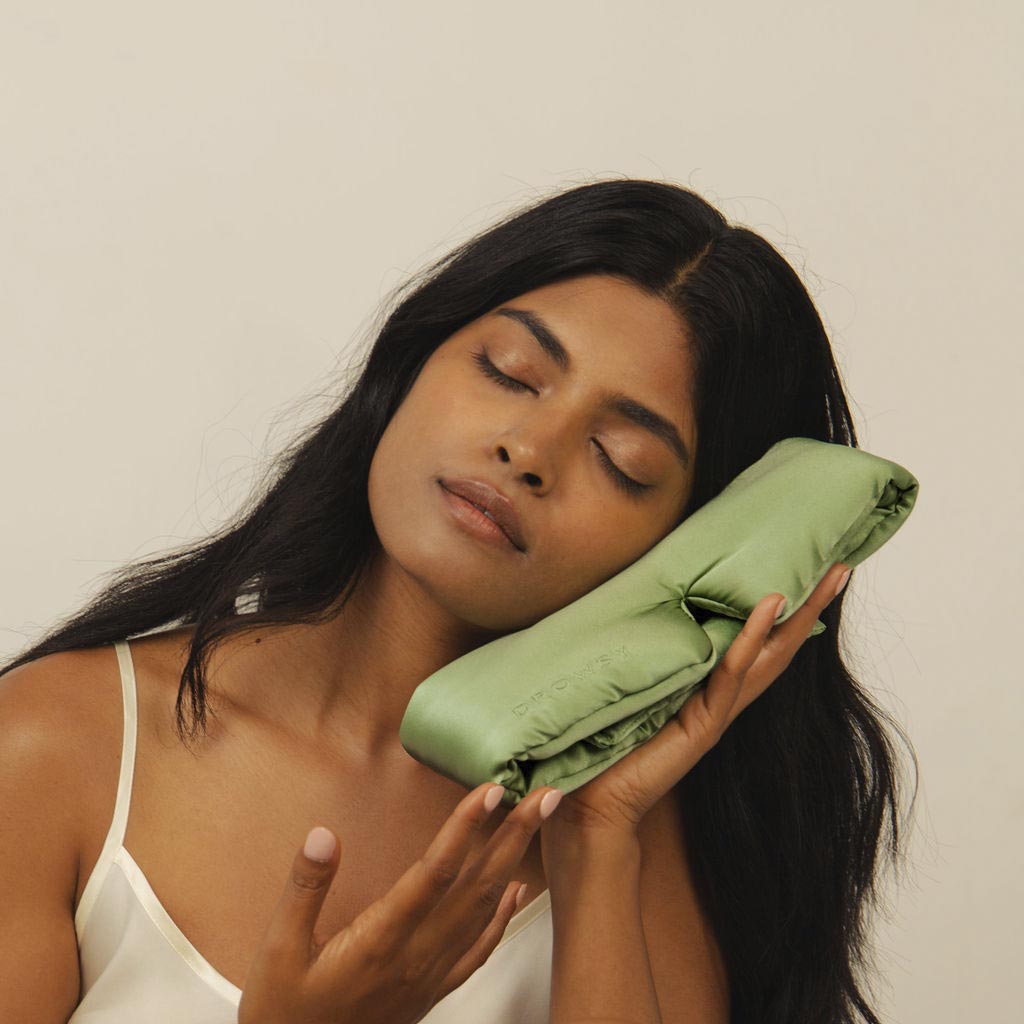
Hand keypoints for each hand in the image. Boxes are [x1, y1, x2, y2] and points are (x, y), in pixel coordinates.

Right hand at [237, 781, 561, 1023]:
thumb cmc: (283, 1011)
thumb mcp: (277, 948)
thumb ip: (305, 888)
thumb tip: (323, 834)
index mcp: (381, 940)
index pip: (435, 872)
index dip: (465, 827)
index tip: (491, 790)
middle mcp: (417, 956)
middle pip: (477, 885)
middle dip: (514, 835)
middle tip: (546, 794)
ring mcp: (430, 975)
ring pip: (485, 911)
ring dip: (516, 862)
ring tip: (538, 822)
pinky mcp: (431, 990)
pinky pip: (479, 949)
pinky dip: (504, 917)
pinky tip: (517, 891)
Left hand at [541, 562, 852, 840]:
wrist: (594, 805)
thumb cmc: (606, 747)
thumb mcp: (633, 687)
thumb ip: (648, 658)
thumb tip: (634, 604)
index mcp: (708, 690)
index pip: (758, 644)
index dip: (786, 612)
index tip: (811, 573)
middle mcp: (721, 699)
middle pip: (778, 646)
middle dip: (811, 606)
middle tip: (842, 567)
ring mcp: (716, 712)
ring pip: (768, 655)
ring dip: (798, 614)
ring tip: (828, 577)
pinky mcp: (702, 723)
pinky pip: (731, 673)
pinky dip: (752, 638)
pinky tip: (771, 606)